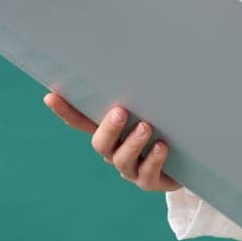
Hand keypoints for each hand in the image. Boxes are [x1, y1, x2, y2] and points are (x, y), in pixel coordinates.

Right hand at [42, 92, 183, 192]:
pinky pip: (147, 173)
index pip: (82, 122)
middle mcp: (115, 151)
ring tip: (146, 127)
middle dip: (108, 128)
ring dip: (133, 143)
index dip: (66, 111)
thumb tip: (143, 60)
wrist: (191, 158)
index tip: (50, 96)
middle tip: (119, 111)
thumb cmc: (169, 124)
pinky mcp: (150, 181)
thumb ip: (143, 93)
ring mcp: (131, 168)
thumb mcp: (154, 107)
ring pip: (122, 159)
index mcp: (111, 132)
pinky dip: (154, 159)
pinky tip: (162, 146)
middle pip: (101, 144)